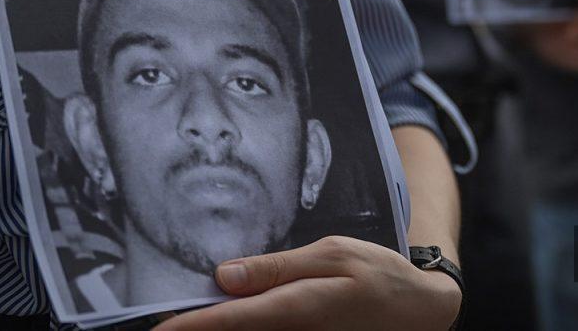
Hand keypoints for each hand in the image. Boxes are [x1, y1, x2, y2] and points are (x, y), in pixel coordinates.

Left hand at [155, 236, 461, 330]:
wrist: (421, 310)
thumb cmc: (379, 274)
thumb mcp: (330, 254)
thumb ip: (276, 267)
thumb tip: (224, 275)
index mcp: (296, 308)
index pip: (230, 321)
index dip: (188, 326)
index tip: (155, 330)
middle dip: (199, 328)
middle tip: (164, 320)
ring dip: (221, 328)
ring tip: (189, 318)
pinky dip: (244, 327)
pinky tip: (231, 316)